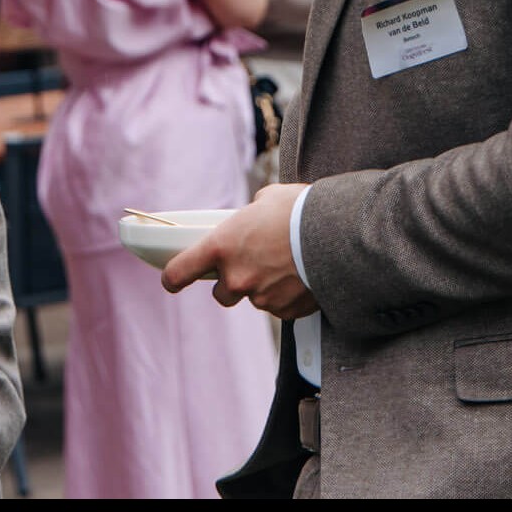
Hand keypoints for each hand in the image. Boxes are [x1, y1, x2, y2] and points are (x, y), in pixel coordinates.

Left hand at [161, 183, 316, 319]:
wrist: (339, 234)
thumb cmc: (301, 210)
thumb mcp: (267, 200)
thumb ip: (250, 215)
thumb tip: (253, 218)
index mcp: (222, 246)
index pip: (179, 272)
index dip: (172, 278)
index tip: (172, 280)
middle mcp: (236, 277)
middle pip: (221, 294)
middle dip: (233, 282)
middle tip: (252, 264)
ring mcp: (261, 298)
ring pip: (254, 299)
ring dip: (263, 287)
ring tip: (287, 265)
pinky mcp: (286, 311)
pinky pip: (279, 307)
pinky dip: (286, 296)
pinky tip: (301, 276)